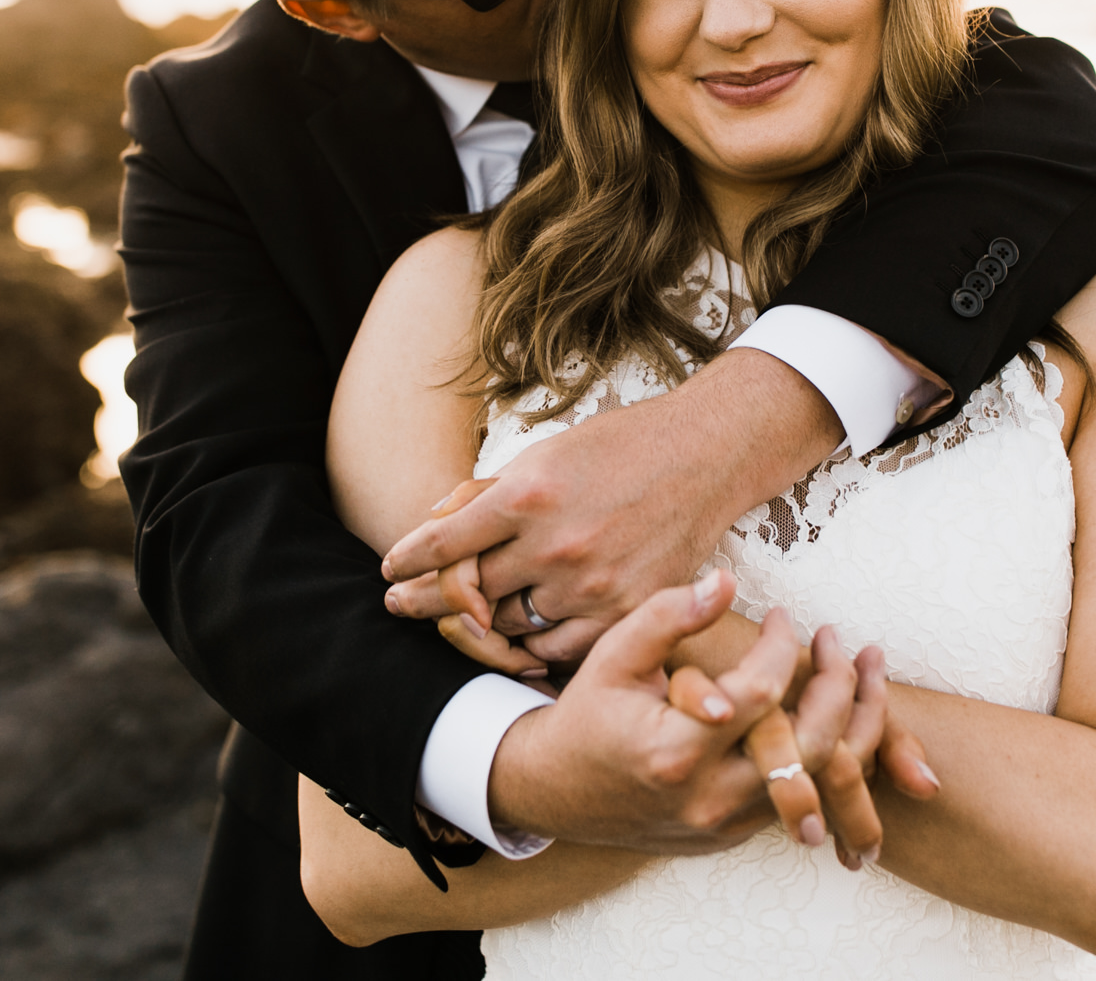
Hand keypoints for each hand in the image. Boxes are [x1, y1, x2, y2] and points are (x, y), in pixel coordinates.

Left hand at [384, 349, 841, 663]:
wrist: (705, 455)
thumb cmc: (621, 446)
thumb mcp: (545, 453)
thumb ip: (490, 492)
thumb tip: (435, 519)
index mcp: (526, 495)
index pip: (443, 542)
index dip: (407, 561)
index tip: (391, 570)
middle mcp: (553, 544)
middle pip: (468, 592)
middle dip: (429, 600)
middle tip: (404, 605)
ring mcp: (590, 584)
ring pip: (509, 625)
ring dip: (480, 623)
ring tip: (460, 620)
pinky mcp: (624, 610)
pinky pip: (557, 648)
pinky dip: (532, 645)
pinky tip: (516, 637)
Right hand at [485, 568, 863, 850]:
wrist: (555, 791)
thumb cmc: (588, 712)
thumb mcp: (614, 655)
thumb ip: (669, 615)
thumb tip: (725, 581)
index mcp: (675, 750)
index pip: (760, 692)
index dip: (783, 645)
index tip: (783, 616)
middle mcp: (707, 797)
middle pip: (810, 745)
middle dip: (841, 688)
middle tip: (843, 644)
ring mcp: (724, 824)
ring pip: (818, 781)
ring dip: (854, 726)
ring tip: (866, 675)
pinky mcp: (732, 835)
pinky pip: (801, 798)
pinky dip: (829, 756)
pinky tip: (839, 713)